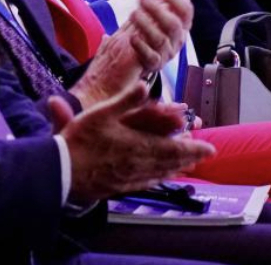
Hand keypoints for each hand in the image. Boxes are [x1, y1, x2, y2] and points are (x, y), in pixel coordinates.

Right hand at [49, 82, 214, 201]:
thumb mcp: (101, 113)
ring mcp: (130, 178)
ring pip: (161, 173)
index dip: (193, 148)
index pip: (173, 148)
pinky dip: (160, 178)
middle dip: (190, 157)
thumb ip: (126, 100)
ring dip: (178, 168)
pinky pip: (147, 183)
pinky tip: (160, 177)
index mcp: (138, 146)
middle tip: (206, 155)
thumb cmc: (79, 140)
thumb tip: (146, 84)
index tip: (210, 148)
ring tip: (188, 165)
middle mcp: (138, 164)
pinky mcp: (119, 186)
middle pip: (171, 162)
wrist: (61, 171)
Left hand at [73, 0, 192, 108]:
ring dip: (146, 23)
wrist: (121, 62)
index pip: (186, 11)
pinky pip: (151, 58)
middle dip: (158, 9)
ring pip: (161, 39)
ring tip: (133, 14)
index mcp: (179, 26)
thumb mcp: (155, 5)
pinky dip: (141, 45)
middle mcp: (175, 41)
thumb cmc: (142, 30)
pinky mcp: (149, 66)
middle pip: (175, 25)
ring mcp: (164, 55)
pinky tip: (132, 36)